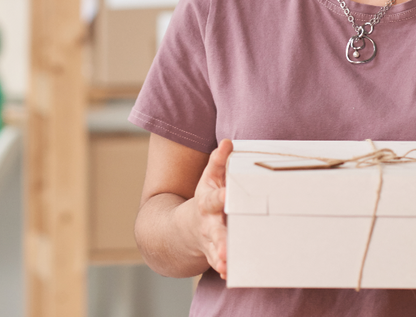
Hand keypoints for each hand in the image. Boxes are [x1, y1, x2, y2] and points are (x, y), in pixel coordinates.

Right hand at [193, 139, 232, 278]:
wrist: (185, 227)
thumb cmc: (207, 197)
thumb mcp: (210, 178)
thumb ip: (219, 161)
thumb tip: (228, 142)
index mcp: (207, 201)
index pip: (213, 198)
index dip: (220, 196)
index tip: (227, 195)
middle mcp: (208, 222)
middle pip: (214, 230)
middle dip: (220, 238)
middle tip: (225, 247)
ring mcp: (210, 240)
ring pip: (215, 250)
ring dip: (220, 257)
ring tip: (225, 264)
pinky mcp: (215, 254)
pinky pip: (219, 263)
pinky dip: (223, 268)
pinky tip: (230, 274)